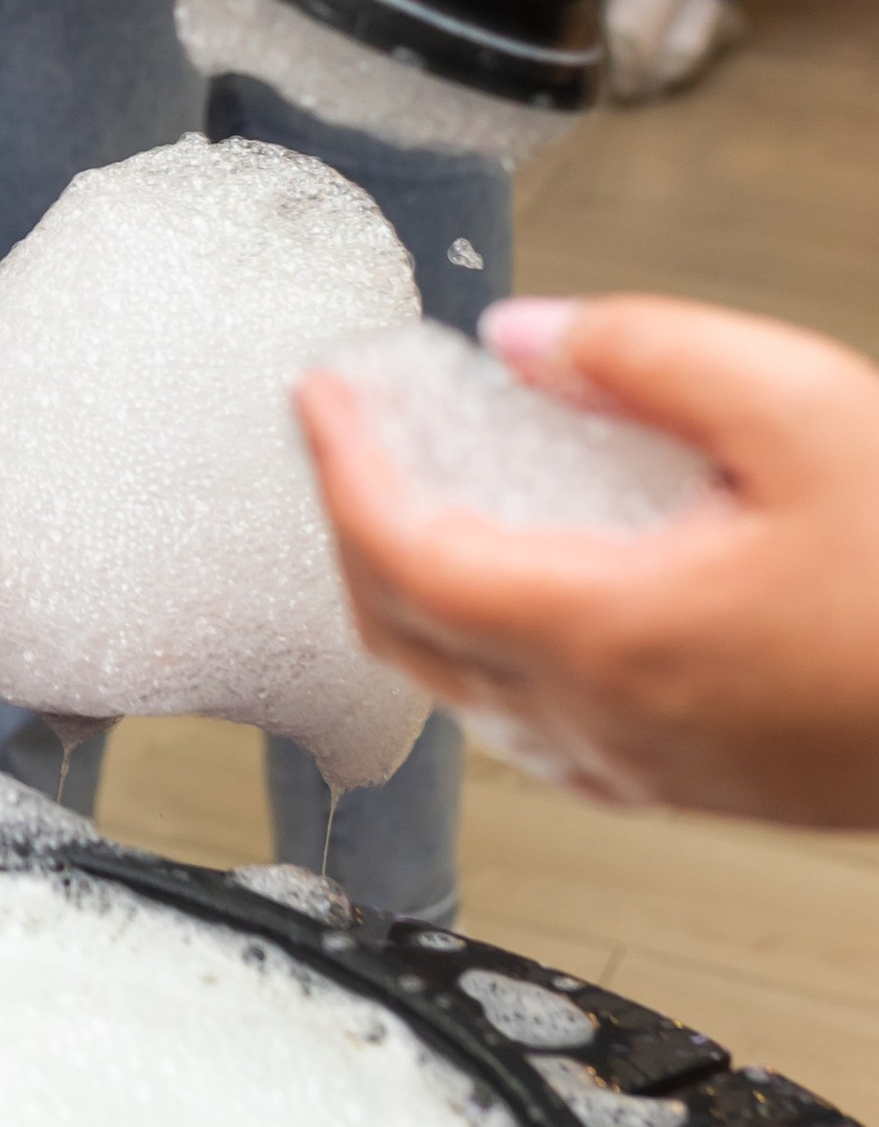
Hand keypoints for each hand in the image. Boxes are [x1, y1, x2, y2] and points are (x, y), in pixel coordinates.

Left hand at [295, 294, 878, 826]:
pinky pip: (541, 724)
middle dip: (352, 523)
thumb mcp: (806, 409)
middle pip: (403, 632)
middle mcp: (604, 721)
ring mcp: (647, 769)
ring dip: (416, 589)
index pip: (399, 552)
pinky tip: (532, 586)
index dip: (339, 464)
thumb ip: (648, 358)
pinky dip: (491, 646)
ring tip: (428, 486)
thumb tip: (526, 339)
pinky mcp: (697, 787)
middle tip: (351, 431)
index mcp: (607, 632)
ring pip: (467, 689)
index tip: (321, 391)